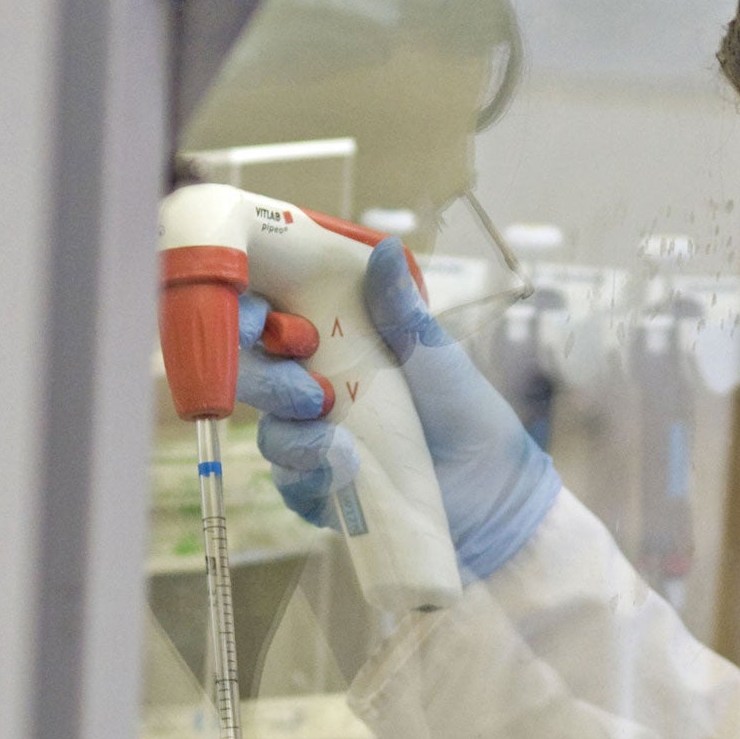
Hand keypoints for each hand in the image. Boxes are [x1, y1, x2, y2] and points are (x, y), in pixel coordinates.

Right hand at [239, 238, 560, 580]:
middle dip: (267, 381)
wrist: (491, 488)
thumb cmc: (464, 410)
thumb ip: (401, 311)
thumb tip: (383, 249)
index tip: (262, 320)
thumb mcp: (434, 356)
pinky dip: (308, 476)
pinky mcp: (319, 489)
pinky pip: (291, 483)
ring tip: (333, 439)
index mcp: (330, 345)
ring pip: (269, 433)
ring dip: (291, 434)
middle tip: (310, 392)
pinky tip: (339, 471)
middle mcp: (309, 390)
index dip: (248, 315)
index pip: (267, 320)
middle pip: (252, 377)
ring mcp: (310, 441)